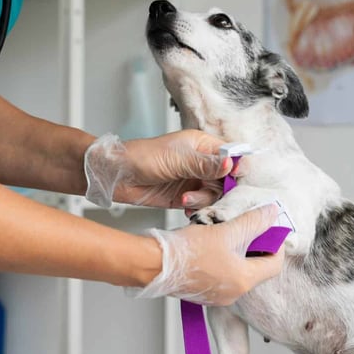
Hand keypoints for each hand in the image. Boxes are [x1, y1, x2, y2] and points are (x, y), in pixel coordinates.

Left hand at [84, 131, 239, 208]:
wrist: (116, 176)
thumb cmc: (141, 157)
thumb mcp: (177, 159)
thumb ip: (205, 164)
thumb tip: (231, 163)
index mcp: (202, 145)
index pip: (231, 155)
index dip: (237, 167)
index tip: (236, 179)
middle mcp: (201, 163)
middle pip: (226, 179)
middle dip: (220, 189)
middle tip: (211, 196)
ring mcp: (193, 180)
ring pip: (215, 194)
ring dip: (203, 200)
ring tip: (186, 199)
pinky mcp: (184, 196)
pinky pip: (201, 205)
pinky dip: (196, 208)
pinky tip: (185, 207)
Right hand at [132, 204, 284, 305]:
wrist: (153, 264)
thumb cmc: (187, 250)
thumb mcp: (226, 230)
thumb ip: (253, 221)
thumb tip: (271, 213)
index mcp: (243, 280)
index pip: (275, 264)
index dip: (276, 244)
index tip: (268, 228)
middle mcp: (234, 293)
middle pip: (258, 268)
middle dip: (255, 245)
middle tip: (247, 227)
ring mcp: (218, 296)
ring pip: (239, 270)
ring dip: (239, 251)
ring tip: (228, 233)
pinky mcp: (205, 292)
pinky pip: (223, 276)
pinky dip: (224, 260)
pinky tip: (213, 244)